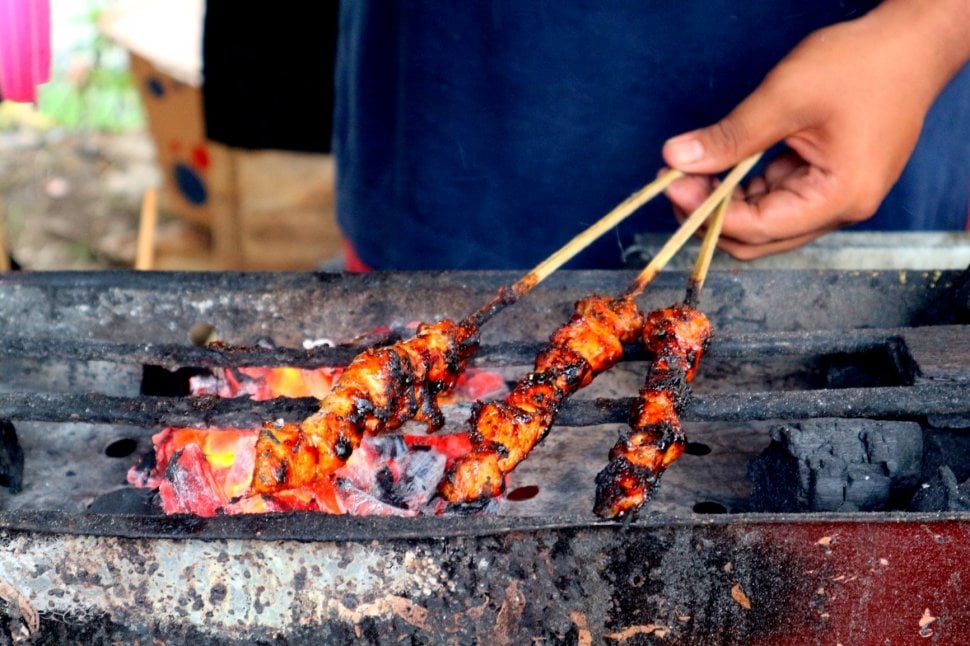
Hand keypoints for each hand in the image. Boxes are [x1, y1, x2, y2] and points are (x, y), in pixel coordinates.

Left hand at [661, 0, 969, 259]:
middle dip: (712, 216)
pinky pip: (778, 197)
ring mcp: (836, 197)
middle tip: (675, 181)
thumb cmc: (862, 64)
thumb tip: (675, 159)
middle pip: (760, 238)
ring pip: (765, 221)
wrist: (913, 42)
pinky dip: (746, 187)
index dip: (708, 215)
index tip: (672, 186)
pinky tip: (721, 165)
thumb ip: (730, 136)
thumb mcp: (786, 97)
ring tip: (691, 171)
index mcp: (840, 198)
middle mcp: (841, 209)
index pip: (758, 229)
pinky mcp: (829, 181)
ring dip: (726, 202)